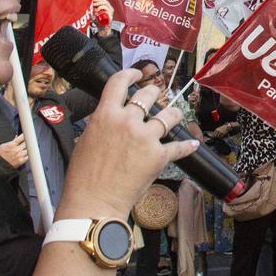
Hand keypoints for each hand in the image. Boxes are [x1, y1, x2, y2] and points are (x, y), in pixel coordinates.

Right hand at [0, 134, 29, 168]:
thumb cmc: (0, 156)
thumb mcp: (3, 146)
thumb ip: (11, 141)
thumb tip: (16, 136)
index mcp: (12, 145)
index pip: (22, 137)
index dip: (25, 135)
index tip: (27, 135)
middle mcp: (17, 150)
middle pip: (27, 143)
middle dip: (27, 142)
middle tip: (27, 142)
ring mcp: (20, 155)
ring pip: (28, 149)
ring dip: (27, 149)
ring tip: (25, 149)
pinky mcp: (21, 161)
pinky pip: (28, 156)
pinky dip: (27, 155)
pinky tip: (25, 154)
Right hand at [57, 69, 195, 216]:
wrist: (93, 202)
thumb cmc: (83, 177)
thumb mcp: (85, 140)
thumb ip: (101, 124)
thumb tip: (109, 119)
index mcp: (105, 115)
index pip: (119, 82)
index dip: (131, 74)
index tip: (138, 74)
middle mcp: (127, 121)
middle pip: (148, 95)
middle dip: (154, 94)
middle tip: (156, 98)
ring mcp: (145, 137)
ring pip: (169, 116)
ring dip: (174, 115)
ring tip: (175, 116)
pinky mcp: (159, 156)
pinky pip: (179, 146)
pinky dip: (187, 146)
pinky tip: (192, 144)